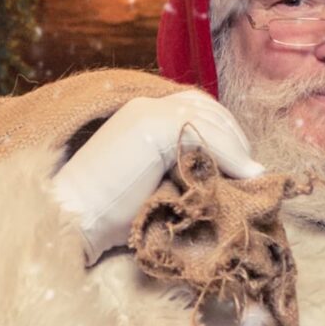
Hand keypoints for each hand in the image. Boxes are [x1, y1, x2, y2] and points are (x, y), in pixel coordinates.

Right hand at [52, 89, 265, 263]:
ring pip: (208, 118)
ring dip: (236, 146)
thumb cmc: (109, 216)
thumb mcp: (155, 183)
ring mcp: (146, 112)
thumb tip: (234, 173)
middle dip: (234, 135)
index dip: (223, 130)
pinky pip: (204, 132)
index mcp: (141, 116)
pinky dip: (230, 152)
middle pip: (206, 107)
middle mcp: (144, 105)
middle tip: (251, 169)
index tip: (242, 163)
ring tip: (251, 175)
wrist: (73, 220)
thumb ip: (183, 167)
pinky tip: (243, 174)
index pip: (194, 108)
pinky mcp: (151, 124)